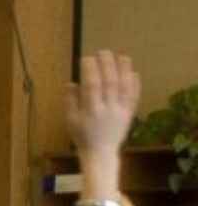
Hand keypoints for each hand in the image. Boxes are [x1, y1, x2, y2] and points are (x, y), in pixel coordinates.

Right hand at [66, 50, 139, 184]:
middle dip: (107, 65)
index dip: (90, 70)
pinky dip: (135, 84)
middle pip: (110, 82)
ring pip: (124, 86)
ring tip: (121, 56)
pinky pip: (134, 96)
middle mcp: (108, 109)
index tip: (86, 58)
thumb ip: (70, 101)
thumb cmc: (82, 136)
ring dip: (124, 70)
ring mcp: (121, 111)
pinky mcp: (130, 113)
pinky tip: (133, 73)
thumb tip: (71, 83)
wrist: (100, 153)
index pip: (92, 85)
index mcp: (91, 111)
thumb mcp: (70, 120)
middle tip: (103, 52)